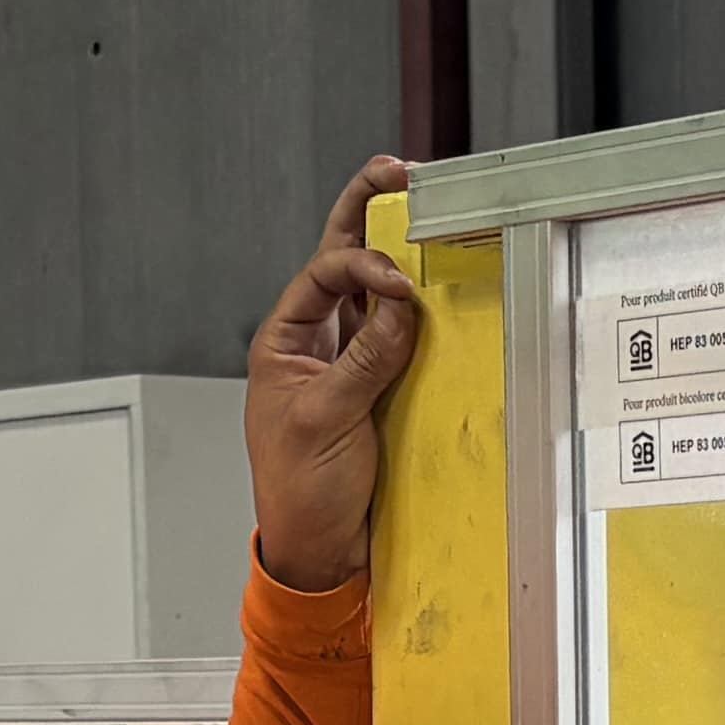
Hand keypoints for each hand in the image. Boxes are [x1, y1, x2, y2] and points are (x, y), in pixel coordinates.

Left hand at [244, 154, 422, 592]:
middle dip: (369, 216)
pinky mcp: (380, 389)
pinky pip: (401, 338)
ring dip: (399, 255)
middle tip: (398, 172)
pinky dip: (421, 314)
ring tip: (426, 213)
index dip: (362, 266)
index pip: (323, 275)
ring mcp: (349, 363)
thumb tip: (398, 304)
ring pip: (374, 293)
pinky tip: (441, 290)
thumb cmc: (301, 492)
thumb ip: (364, 361)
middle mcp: (314, 343)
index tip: (398, 283)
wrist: (322, 552)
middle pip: (342, 263)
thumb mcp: (326, 421)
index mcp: (283, 342)